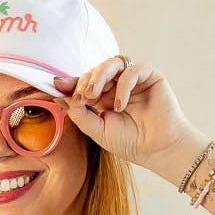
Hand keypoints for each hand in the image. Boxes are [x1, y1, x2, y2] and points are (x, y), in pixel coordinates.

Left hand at [51, 58, 200, 171]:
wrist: (158, 150)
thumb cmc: (131, 142)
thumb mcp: (98, 131)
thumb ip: (80, 114)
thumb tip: (62, 97)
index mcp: (104, 98)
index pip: (85, 84)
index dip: (70, 83)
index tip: (56, 84)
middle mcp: (117, 85)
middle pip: (95, 71)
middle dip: (84, 82)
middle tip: (82, 98)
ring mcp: (133, 80)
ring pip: (111, 64)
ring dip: (98, 76)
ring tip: (93, 95)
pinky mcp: (150, 76)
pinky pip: (131, 70)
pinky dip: (122, 86)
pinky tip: (120, 105)